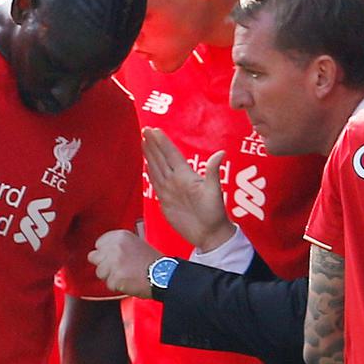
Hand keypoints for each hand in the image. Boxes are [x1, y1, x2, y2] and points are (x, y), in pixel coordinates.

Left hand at [88, 231, 160, 297]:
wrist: (163, 275)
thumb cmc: (152, 261)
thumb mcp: (136, 243)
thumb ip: (118, 245)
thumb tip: (103, 252)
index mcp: (120, 236)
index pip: (99, 243)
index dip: (105, 253)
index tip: (112, 258)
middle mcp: (115, 247)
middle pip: (95, 257)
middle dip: (104, 264)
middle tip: (117, 268)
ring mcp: (114, 262)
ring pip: (100, 272)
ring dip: (110, 276)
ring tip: (125, 276)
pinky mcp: (116, 277)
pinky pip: (109, 284)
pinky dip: (117, 286)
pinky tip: (128, 282)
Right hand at [142, 127, 232, 250]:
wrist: (209, 233)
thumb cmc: (214, 213)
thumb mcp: (214, 191)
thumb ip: (213, 172)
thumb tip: (221, 153)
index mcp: (186, 175)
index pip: (171, 154)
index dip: (163, 143)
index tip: (154, 130)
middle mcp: (176, 179)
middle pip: (161, 158)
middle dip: (153, 144)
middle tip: (145, 129)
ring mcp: (170, 189)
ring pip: (156, 168)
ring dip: (149, 155)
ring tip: (143, 141)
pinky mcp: (165, 200)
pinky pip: (154, 182)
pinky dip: (149, 172)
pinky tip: (146, 164)